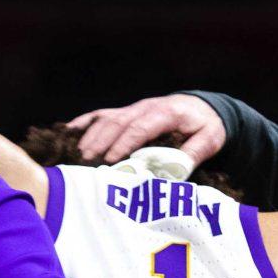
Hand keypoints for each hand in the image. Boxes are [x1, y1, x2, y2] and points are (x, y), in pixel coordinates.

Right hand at [67, 95, 225, 166]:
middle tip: (86, 161)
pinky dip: (84, 123)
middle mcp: (146, 107)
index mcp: (167, 113)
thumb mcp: (210, 139)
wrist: (203, 107)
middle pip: (118, 122)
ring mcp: (133, 108)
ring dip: (90, 135)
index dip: (125, 143)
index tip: (111, 160)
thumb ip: (194, 153)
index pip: (142, 127)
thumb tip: (178, 170)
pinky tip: (68, 133)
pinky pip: (102, 115)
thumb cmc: (206, 126)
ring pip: (106, 118)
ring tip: (77, 154)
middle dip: (101, 141)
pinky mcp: (126, 112)